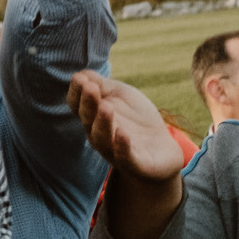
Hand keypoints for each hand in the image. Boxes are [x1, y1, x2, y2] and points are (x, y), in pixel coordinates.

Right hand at [70, 71, 186, 183]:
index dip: (76, 93)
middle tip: (90, 88)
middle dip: (88, 104)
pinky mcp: (135, 165)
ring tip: (106, 107)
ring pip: (102, 140)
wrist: (162, 146)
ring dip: (102, 123)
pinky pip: (125, 158)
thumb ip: (101, 84)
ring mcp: (115, 151)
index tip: (79, 79)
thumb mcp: (120, 95)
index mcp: (93, 117)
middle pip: (88, 121)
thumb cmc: (135, 117)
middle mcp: (99, 135)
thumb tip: (81, 74)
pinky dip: (122, 147)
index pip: (77, 105)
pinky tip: (122, 133)